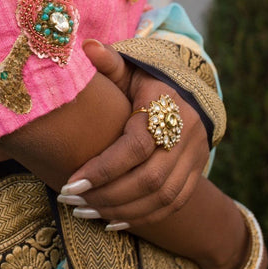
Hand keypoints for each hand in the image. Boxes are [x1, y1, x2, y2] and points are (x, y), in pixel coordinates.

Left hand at [59, 39, 209, 226]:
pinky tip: (111, 222)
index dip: (104, 168)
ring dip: (121, 210)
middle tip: (71, 202)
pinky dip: (142, 217)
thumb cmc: (140, 81)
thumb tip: (85, 46)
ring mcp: (195, 156)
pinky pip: (172, 204)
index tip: (71, 183)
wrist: (181, 93)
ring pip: (162, 197)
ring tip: (83, 213)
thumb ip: (106, 61)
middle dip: (108, 195)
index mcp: (164, 105)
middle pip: (150, 178)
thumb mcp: (126, 68)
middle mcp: (185, 133)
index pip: (135, 146)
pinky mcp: (196, 172)